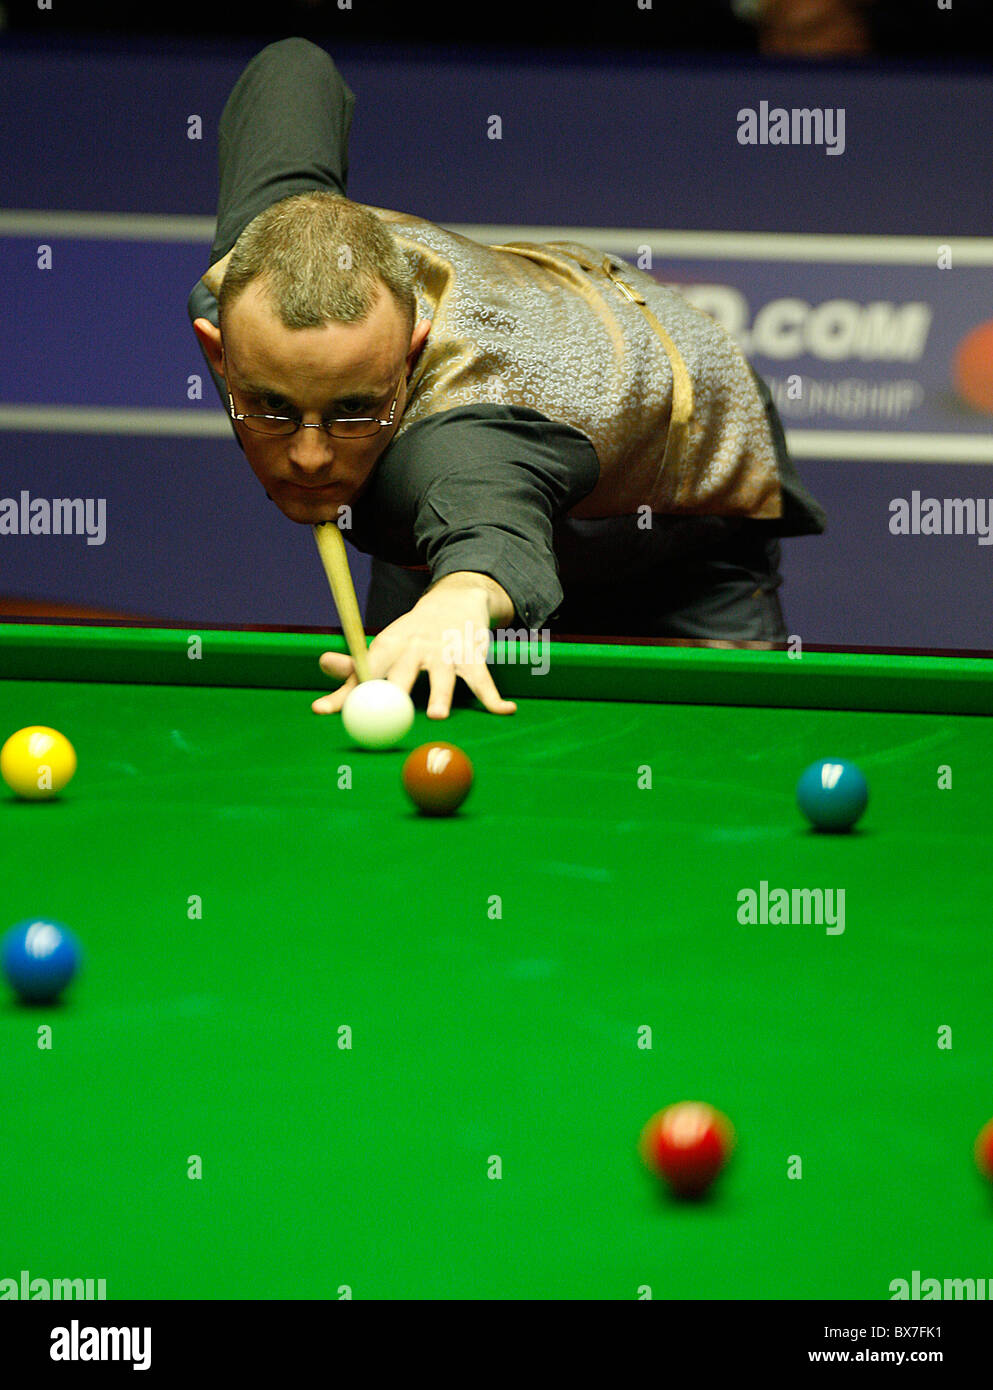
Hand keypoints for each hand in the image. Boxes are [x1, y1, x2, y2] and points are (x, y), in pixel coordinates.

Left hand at [312, 571, 517, 718]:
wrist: (454, 601)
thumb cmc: (411, 636)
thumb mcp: (383, 646)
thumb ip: (354, 671)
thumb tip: (320, 685)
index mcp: (389, 644)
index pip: (365, 668)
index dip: (346, 690)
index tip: (324, 711)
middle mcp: (415, 648)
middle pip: (402, 672)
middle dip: (394, 691)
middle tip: (383, 713)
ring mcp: (445, 652)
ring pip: (444, 678)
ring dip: (441, 696)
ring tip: (437, 716)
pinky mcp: (472, 657)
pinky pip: (483, 681)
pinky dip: (494, 699)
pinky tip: (505, 711)